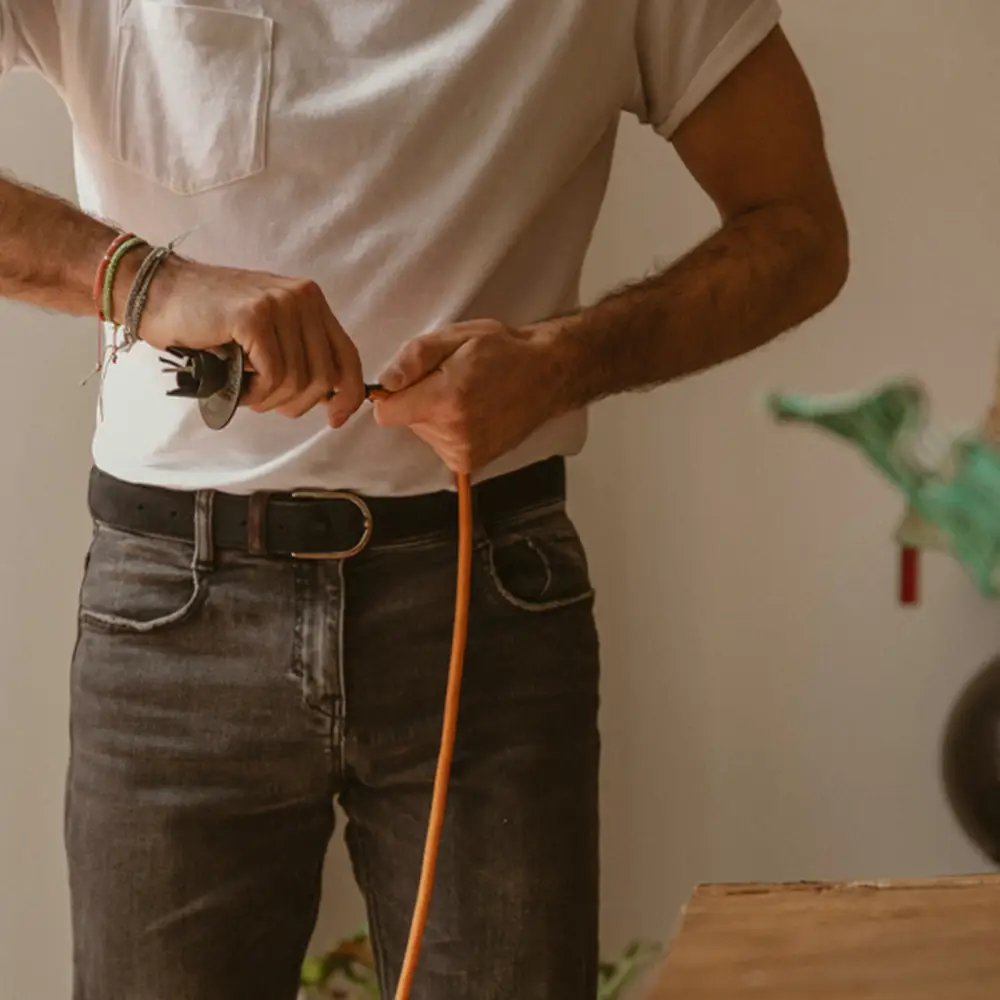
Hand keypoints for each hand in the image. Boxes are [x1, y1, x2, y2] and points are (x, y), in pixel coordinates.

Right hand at [118, 254, 365, 426]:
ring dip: (269, 399)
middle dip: (298, 403)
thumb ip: (298, 354)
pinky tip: (236, 385)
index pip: (348, 356)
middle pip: (324, 376)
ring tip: (245, 390)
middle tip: (266, 402)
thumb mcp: (266, 334)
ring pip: (298, 380)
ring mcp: (280, 304)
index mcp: (311, 301)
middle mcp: (302, 298)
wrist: (156, 292)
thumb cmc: (208, 321)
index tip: (335, 419)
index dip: (348, 395)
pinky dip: (255, 392)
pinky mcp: (255, 317)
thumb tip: (328, 397)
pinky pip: (273, 375)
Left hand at [372, 319, 563, 473]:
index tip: (412, 380)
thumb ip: (415, 357)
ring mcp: (464, 452)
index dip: (393, 395)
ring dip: (436, 415)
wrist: (545, 376)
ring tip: (466, 396)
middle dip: (420, 401)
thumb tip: (385, 382)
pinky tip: (473, 414)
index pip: (386, 413)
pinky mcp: (471, 463)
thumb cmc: (501, 350)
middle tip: (451, 381)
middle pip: (406, 421)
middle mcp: (453, 432)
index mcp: (445, 399)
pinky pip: (440, 445)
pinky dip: (450, 430)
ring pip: (424, 433)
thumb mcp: (456, 336)